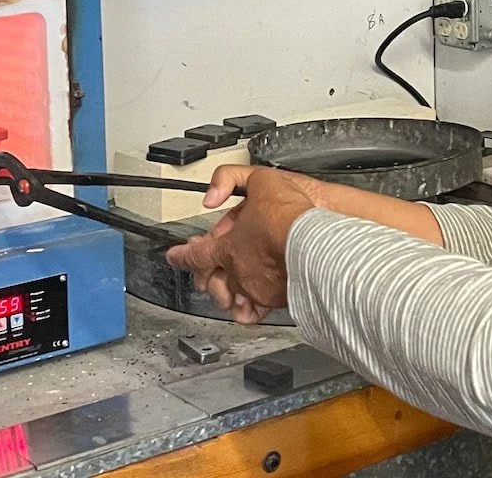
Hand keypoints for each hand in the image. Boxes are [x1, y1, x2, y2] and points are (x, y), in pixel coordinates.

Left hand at [166, 166, 324, 321]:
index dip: (183, 255)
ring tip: (230, 287)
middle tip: (209, 269)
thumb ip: (229, 179)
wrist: (316, 244)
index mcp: (229, 248)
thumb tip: (211, 196)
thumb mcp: (260, 179)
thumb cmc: (291, 217)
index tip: (175, 256)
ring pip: (231, 298)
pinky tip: (250, 304)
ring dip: (227, 292)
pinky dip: (249, 309)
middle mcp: (238, 272)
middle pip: (211, 280)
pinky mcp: (275, 300)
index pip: (196, 255)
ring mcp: (256, 289)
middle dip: (206, 274)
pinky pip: (254, 312)